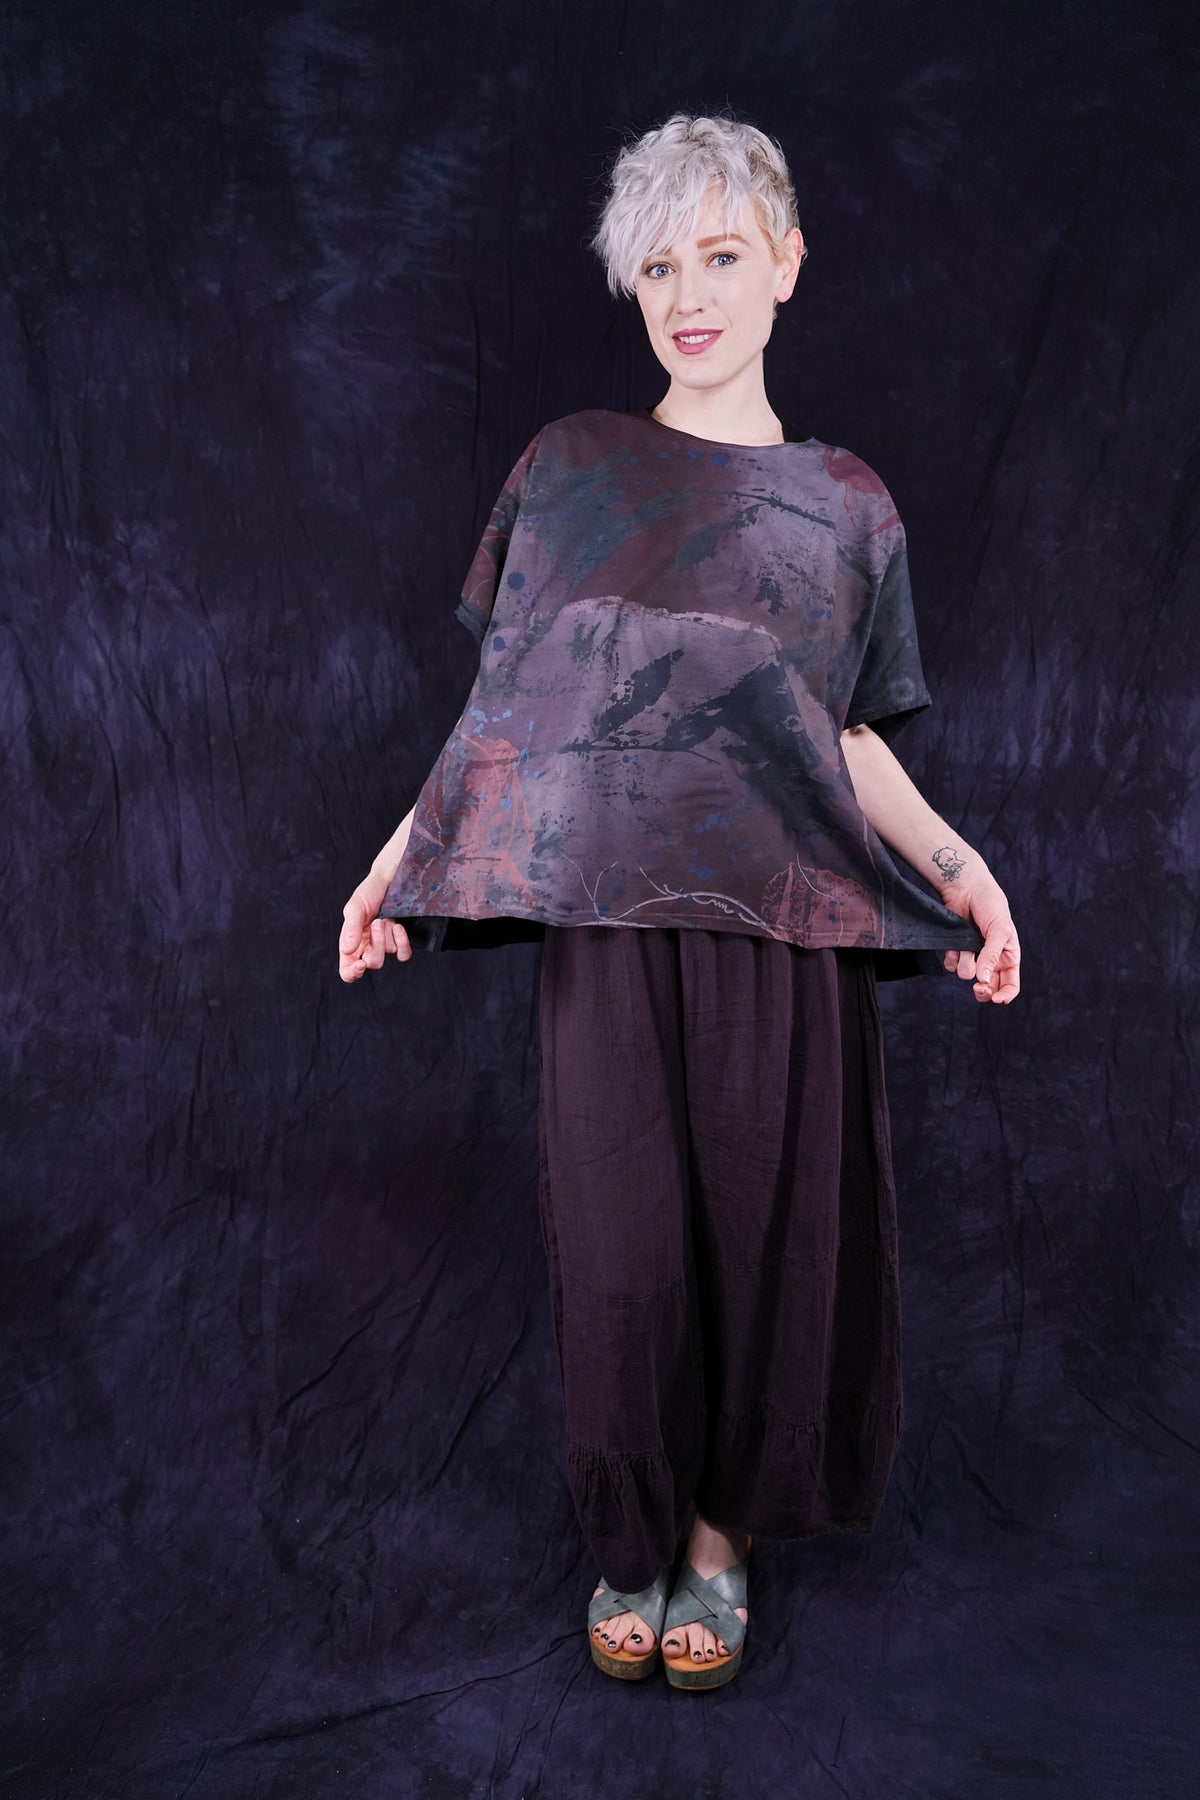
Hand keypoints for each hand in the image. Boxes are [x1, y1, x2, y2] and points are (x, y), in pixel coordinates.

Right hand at [339, 869, 411, 982]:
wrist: (391, 878)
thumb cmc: (369, 892)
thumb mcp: (355, 908)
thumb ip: (351, 929)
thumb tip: (347, 951)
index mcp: (351, 942)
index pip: (348, 970)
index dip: (352, 974)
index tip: (360, 965)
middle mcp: (368, 946)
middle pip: (372, 963)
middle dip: (376, 944)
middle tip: (377, 922)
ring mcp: (386, 944)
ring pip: (388, 956)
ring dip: (387, 937)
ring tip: (384, 919)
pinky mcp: (401, 940)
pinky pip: (403, 954)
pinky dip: (402, 942)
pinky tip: (398, 927)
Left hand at [939, 863, 1020, 1003]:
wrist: (966, 888)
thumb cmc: (990, 905)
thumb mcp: (999, 929)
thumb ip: (992, 955)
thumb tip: (984, 979)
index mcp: (1008, 956)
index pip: (1011, 985)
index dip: (1005, 996)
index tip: (996, 999)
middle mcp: (991, 959)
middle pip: (989, 988)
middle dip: (983, 991)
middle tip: (978, 988)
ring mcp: (973, 955)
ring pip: (967, 975)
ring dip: (966, 963)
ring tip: (968, 946)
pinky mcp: (956, 949)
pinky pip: (952, 965)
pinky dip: (952, 957)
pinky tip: (955, 943)